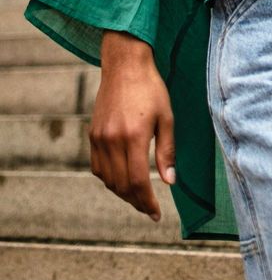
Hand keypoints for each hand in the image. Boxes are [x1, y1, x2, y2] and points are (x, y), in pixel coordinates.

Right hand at [89, 31, 175, 221]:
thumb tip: (170, 181)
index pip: (138, 182)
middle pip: (121, 185)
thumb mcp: (166, 117)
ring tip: (138, 197)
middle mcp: (113, 140)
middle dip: (136, 202)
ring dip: (122, 193)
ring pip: (108, 180)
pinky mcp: (93, 135)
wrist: (125, 66)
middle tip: (149, 209)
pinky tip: (122, 179)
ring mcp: (99, 138)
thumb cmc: (151, 89)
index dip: (147, 202)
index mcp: (134, 136)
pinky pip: (98, 167)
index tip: (156, 214)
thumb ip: (167, 151)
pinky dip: (109, 179)